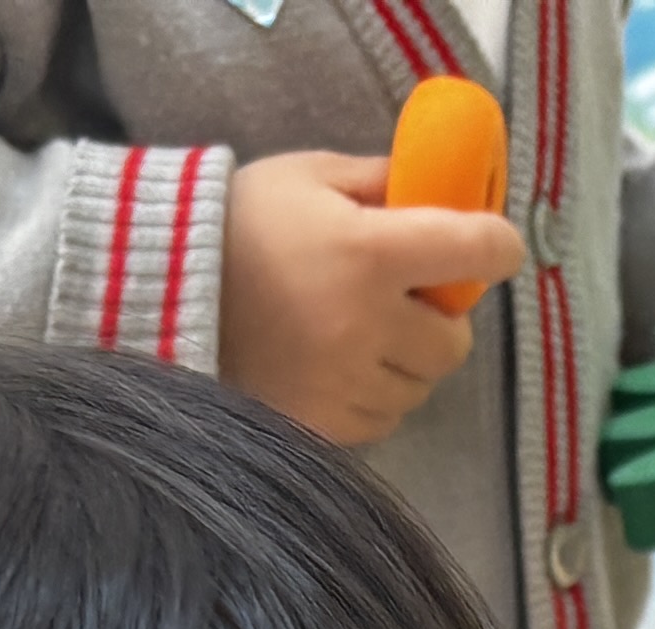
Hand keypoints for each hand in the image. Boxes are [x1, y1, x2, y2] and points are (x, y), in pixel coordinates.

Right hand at [224, 148, 527, 444]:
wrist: (158, 290)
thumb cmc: (238, 223)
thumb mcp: (309, 177)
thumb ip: (380, 182)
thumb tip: (437, 189)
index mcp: (370, 253)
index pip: (475, 252)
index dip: (496, 247)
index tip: (493, 247)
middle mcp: (367, 325)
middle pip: (454, 343)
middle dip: (440, 320)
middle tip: (407, 299)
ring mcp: (345, 384)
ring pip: (420, 387)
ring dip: (408, 362)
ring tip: (365, 334)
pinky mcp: (321, 425)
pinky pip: (381, 420)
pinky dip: (374, 396)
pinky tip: (340, 367)